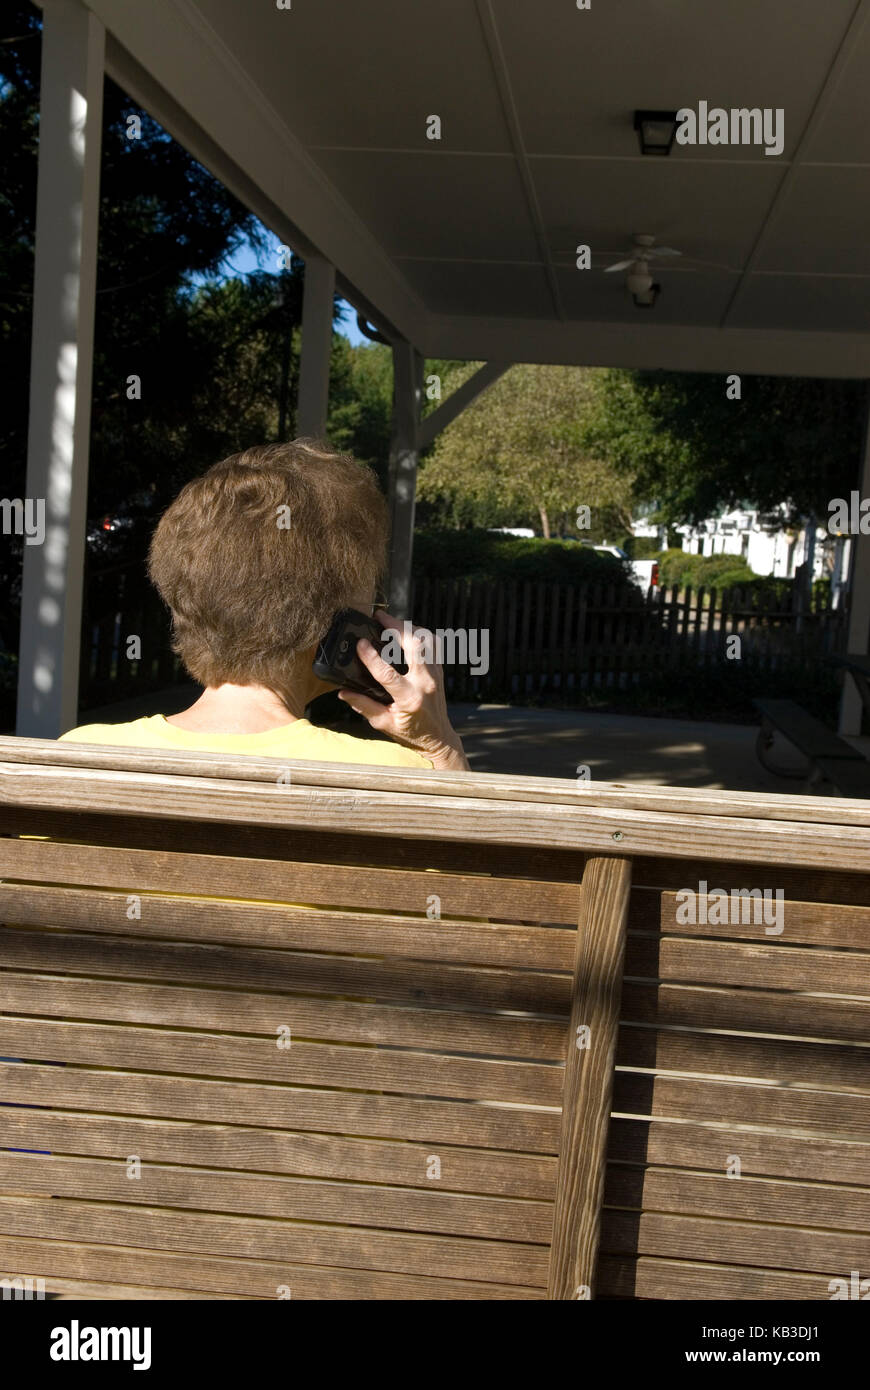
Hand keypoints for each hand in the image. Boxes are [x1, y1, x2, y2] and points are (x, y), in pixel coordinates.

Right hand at [337, 609, 468, 770]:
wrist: (438, 737)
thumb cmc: (410, 732)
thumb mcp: (383, 723)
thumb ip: (363, 706)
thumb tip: (342, 692)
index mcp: (409, 699)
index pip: (388, 674)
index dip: (372, 657)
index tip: (360, 643)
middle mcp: (425, 683)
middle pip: (415, 645)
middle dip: (396, 627)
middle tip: (378, 616)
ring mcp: (435, 675)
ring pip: (427, 640)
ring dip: (409, 627)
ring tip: (391, 622)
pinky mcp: (439, 670)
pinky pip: (433, 644)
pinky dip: (420, 634)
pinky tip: (406, 632)